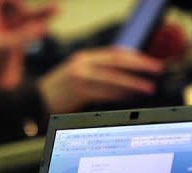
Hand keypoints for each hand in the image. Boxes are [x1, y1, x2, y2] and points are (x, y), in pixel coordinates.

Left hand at [0, 0, 57, 90]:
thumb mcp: (6, 47)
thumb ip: (24, 35)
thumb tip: (44, 25)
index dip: (13, 0)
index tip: (22, 7)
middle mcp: (1, 26)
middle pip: (19, 9)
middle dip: (35, 9)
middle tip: (54, 7)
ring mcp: (11, 36)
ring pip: (28, 21)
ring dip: (42, 16)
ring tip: (58, 10)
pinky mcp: (19, 46)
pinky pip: (31, 33)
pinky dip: (39, 30)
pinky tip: (47, 28)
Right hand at [38, 46, 164, 113]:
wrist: (34, 100)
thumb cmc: (58, 91)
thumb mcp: (76, 74)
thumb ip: (98, 73)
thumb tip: (125, 78)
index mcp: (84, 58)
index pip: (115, 53)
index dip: (135, 57)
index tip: (150, 62)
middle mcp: (82, 65)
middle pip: (117, 63)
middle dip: (139, 67)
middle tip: (156, 71)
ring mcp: (79, 78)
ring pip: (113, 79)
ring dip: (133, 84)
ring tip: (148, 88)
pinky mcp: (78, 93)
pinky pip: (104, 93)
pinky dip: (119, 95)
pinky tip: (130, 98)